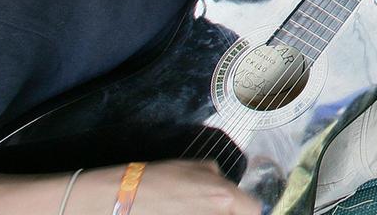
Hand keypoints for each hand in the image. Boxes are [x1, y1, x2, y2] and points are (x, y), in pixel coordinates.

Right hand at [85, 160, 258, 213]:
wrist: (123, 198)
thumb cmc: (158, 179)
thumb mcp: (195, 166)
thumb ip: (218, 177)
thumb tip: (227, 187)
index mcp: (224, 196)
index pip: (253, 210)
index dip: (246, 210)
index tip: (238, 209)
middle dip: (229, 214)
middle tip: (213, 209)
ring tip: (193, 210)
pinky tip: (184, 213)